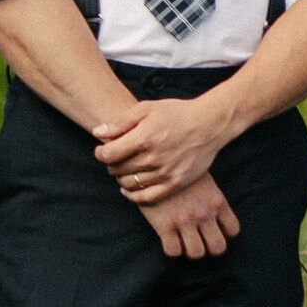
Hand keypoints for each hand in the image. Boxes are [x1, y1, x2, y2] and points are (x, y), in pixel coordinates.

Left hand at [94, 95, 231, 206]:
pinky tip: (128, 189)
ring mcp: (165, 173)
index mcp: (144, 138)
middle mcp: (153, 159)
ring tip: (125, 169)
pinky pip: (146, 198)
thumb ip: (120, 122)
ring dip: (121, 177)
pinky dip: (132, 196)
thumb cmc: (177, 113)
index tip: (102, 150)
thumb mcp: (147, 108)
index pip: (108, 155)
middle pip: (117, 169)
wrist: (210, 124)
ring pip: (128, 184)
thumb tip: (97, 133)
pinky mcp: (175, 184)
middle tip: (117, 157)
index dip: (100, 153)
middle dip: (112, 163)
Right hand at [144, 174, 240, 258]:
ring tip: (183, 240)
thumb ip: (211, 197)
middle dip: (209, 247)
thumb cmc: (179, 167)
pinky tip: (168, 238)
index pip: (233, 230)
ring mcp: (185, 221)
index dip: (224, 233)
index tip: (214, 228)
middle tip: (199, 239)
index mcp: (217, 201)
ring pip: (196, 253)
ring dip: (190, 249)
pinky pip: (173, 252)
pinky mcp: (164, 226)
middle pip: (218, 248)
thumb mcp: (203, 178)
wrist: (153, 162)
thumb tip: (213, 212)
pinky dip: (172, 249)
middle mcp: (204, 213)